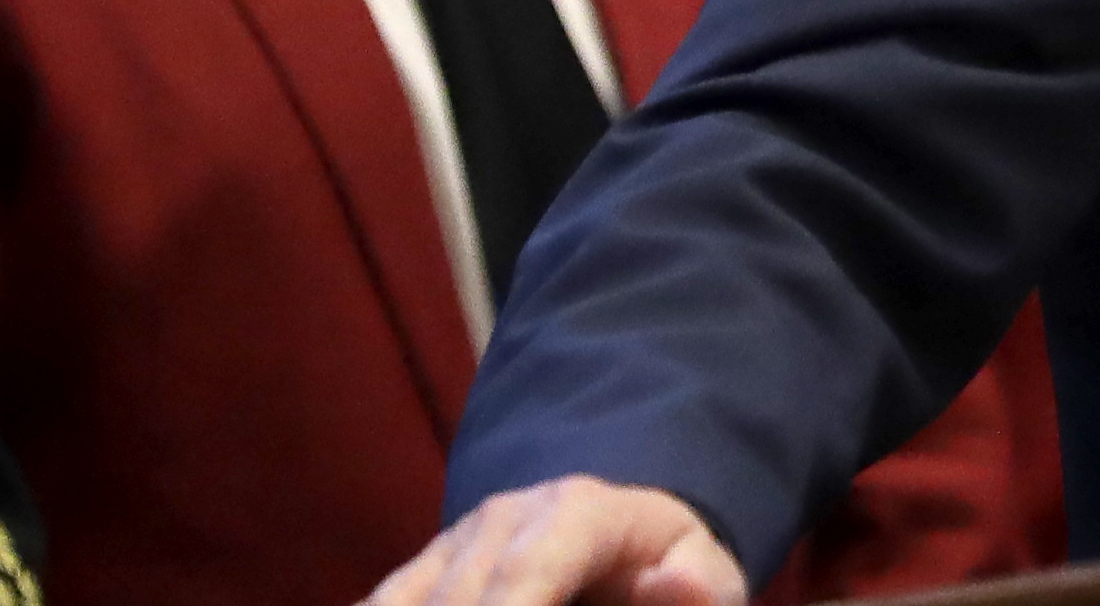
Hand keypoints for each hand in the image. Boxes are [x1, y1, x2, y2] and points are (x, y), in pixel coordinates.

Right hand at [364, 478, 743, 605]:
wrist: (622, 537)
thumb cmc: (668, 565)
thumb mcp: (707, 573)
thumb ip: (698, 586)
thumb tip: (676, 584)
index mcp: (580, 512)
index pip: (529, 568)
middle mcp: (503, 519)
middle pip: (462, 596)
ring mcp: (452, 543)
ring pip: (409, 601)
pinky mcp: (419, 574)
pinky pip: (383, 604)